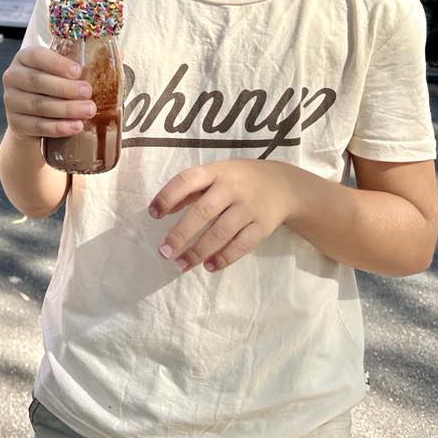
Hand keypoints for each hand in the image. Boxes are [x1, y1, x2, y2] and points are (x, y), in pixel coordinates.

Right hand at [2, 46, 95, 141]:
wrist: (32, 117)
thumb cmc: (52, 87)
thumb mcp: (59, 72)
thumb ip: (77, 65)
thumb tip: (113, 58)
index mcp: (24, 58)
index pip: (36, 56)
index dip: (57, 63)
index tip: (78, 71)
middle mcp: (12, 77)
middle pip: (37, 81)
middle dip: (65, 88)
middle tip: (88, 92)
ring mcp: (10, 102)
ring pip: (39, 105)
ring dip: (66, 109)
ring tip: (89, 110)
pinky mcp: (15, 123)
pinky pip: (37, 126)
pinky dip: (58, 127)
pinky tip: (75, 126)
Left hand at [147, 160, 296, 272]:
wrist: (284, 184)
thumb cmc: (238, 179)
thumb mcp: (216, 174)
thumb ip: (190, 190)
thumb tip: (163, 209)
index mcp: (216, 172)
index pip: (187, 180)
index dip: (168, 196)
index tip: (153, 214)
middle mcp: (232, 188)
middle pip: (203, 212)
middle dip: (180, 234)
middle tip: (164, 251)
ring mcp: (249, 207)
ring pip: (221, 233)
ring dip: (198, 252)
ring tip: (181, 265)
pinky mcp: (263, 226)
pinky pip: (241, 245)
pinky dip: (224, 258)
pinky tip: (208, 266)